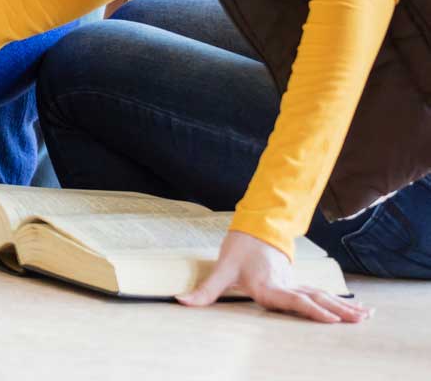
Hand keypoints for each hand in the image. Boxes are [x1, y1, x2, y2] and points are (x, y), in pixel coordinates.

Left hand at [177, 231, 369, 322]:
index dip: (313, 310)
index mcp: (269, 286)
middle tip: (362, 320)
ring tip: (367, 317)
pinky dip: (338, 302)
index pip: (295, 300)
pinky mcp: (296, 283)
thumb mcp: (220, 270)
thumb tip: (182, 302)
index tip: (333, 319)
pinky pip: (320, 295)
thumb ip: (204, 291)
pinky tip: (355, 310)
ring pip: (322, 296)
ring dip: (344, 307)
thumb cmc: (237, 249)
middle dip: (339, 311)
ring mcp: (294, 284)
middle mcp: (286, 286)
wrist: (252, 228)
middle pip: (316, 300)